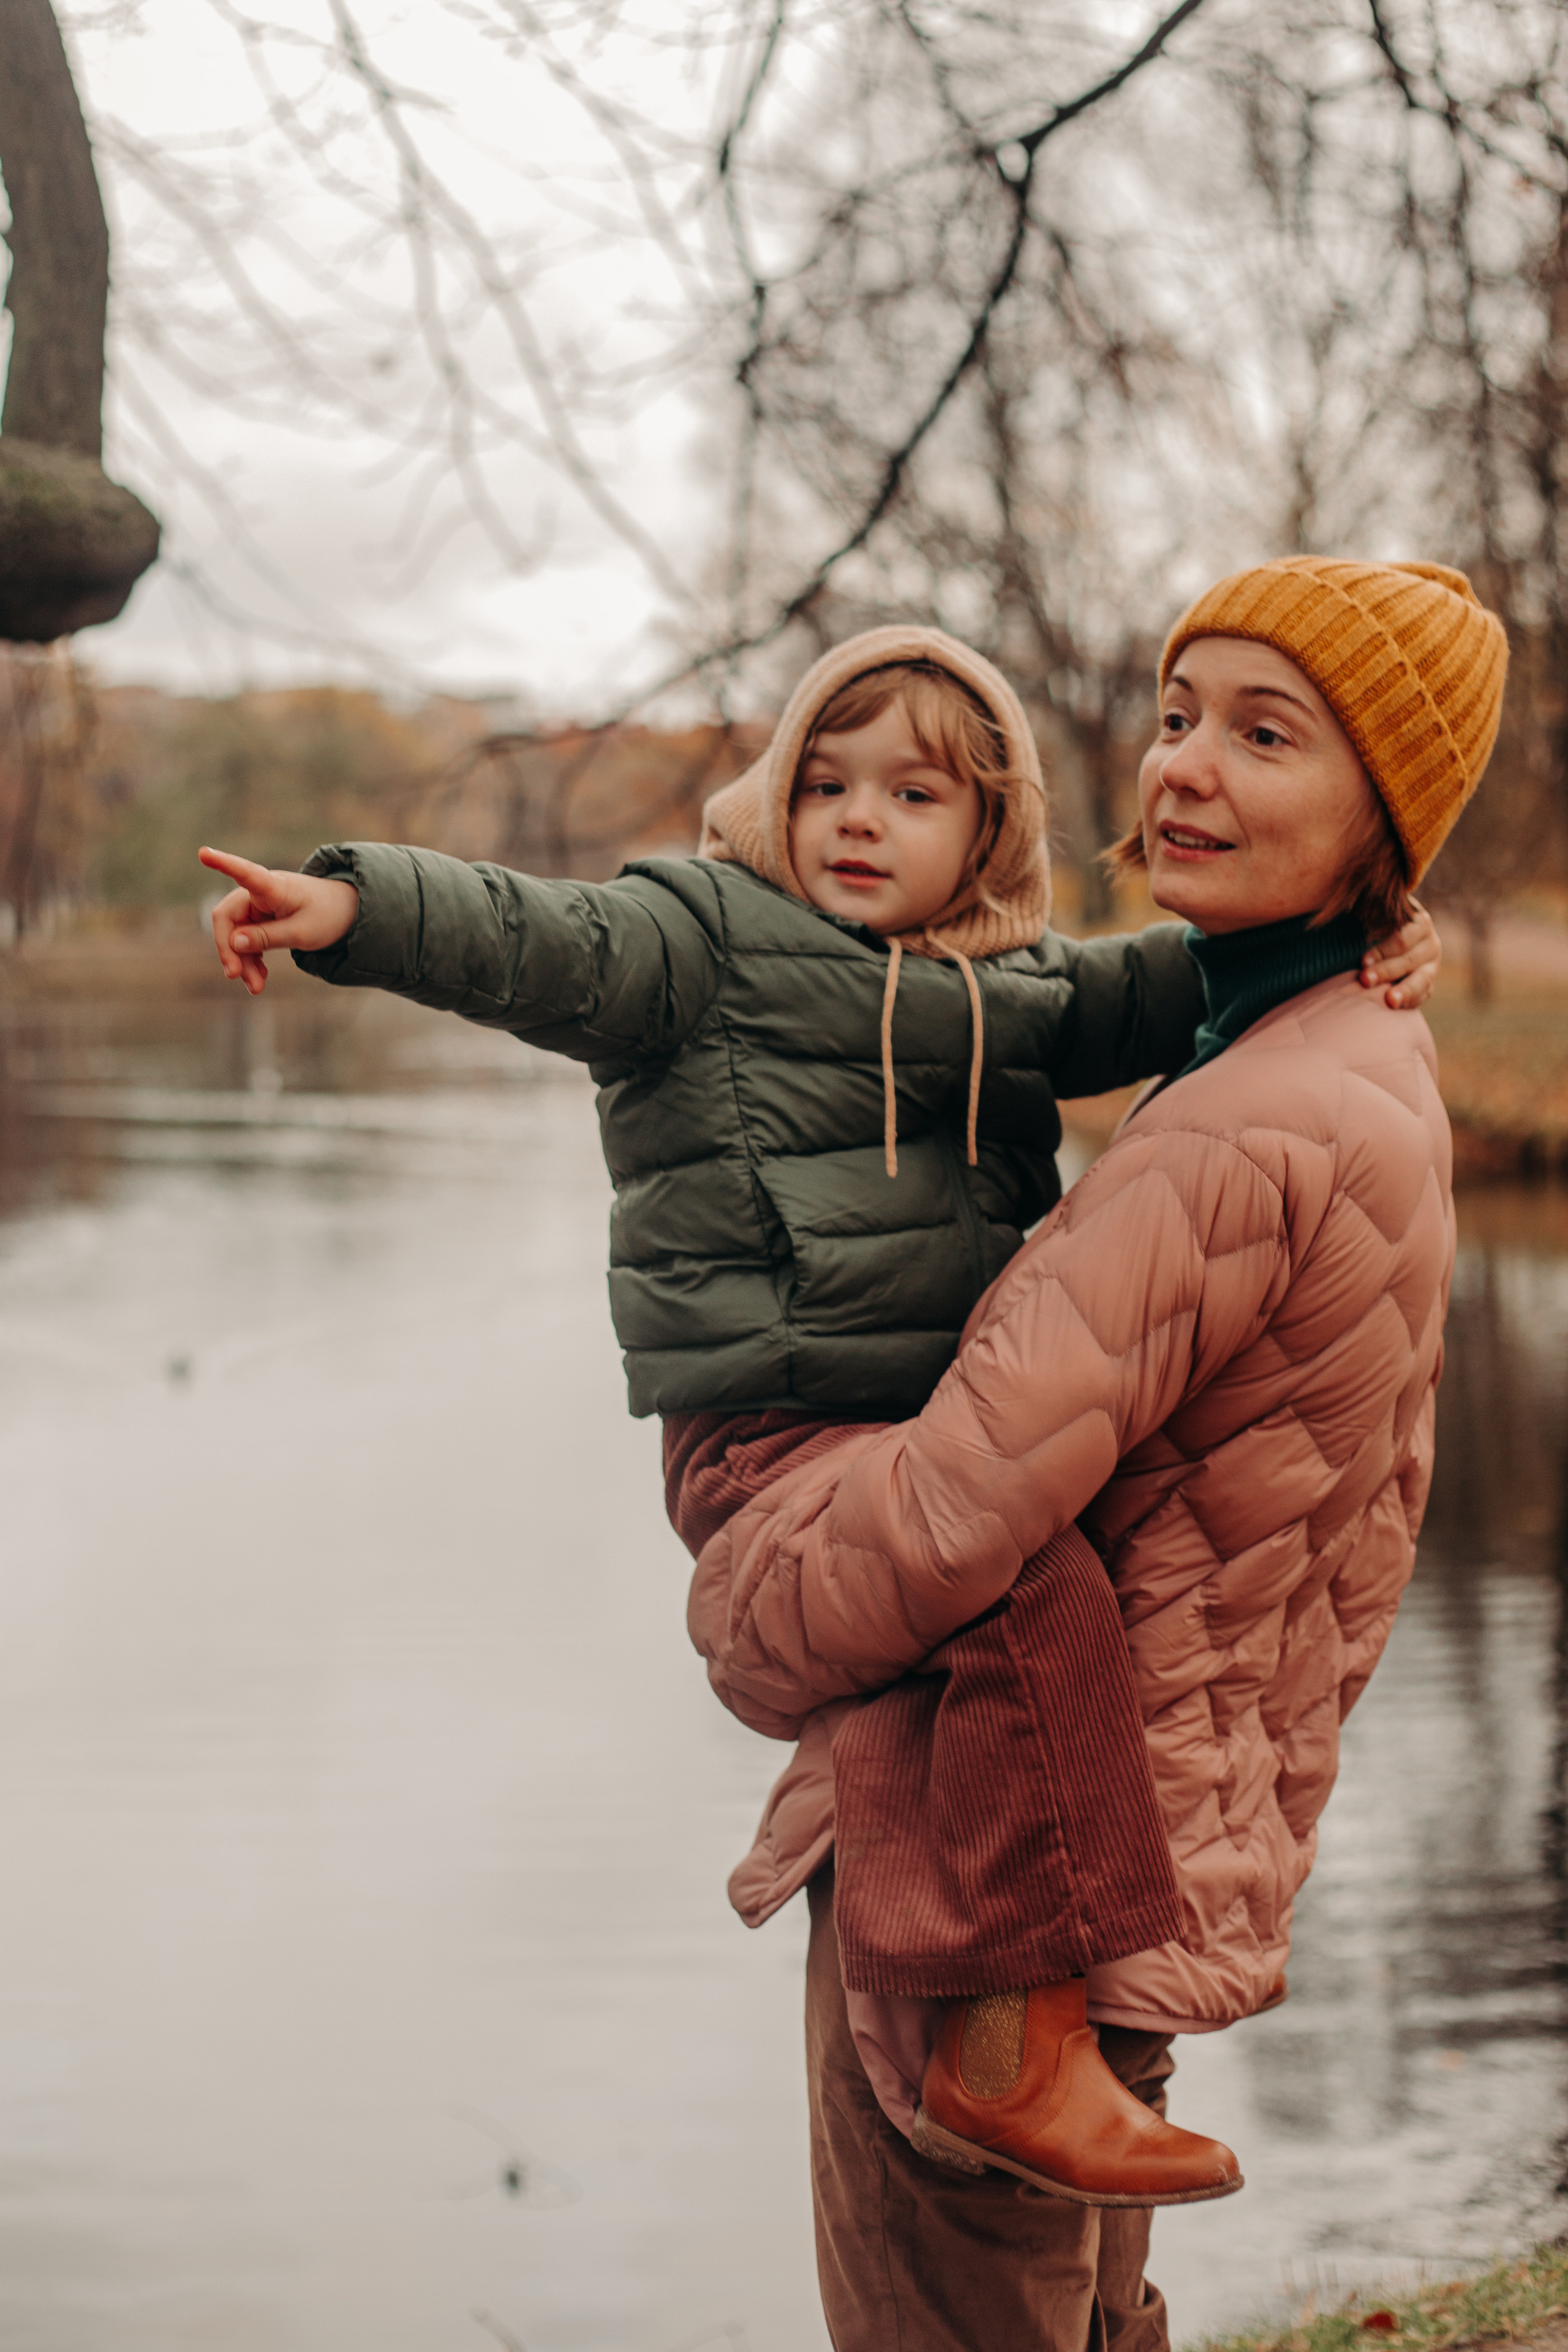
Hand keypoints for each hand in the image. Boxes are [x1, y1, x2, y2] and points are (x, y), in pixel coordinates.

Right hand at [199, 846, 359, 995]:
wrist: (344, 912)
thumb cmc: (327, 915)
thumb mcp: (302, 932)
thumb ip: (268, 937)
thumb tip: (233, 942)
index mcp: (274, 887)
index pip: (245, 873)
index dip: (223, 863)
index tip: (203, 853)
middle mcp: (259, 893)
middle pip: (229, 918)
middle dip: (230, 949)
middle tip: (235, 976)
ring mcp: (257, 906)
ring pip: (236, 934)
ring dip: (242, 961)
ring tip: (255, 988)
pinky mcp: (259, 919)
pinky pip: (246, 940)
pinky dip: (250, 960)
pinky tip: (258, 978)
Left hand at [1361, 898, 1439, 1009]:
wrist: (1398, 938)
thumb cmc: (1379, 923)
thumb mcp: (1377, 913)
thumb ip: (1366, 913)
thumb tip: (1342, 908)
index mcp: (1419, 922)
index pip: (1401, 937)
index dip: (1381, 949)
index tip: (1361, 960)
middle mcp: (1430, 944)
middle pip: (1408, 960)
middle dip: (1385, 971)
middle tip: (1364, 980)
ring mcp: (1432, 965)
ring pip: (1422, 980)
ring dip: (1404, 991)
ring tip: (1389, 1001)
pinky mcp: (1429, 984)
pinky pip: (1423, 995)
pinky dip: (1410, 1001)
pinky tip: (1395, 1008)